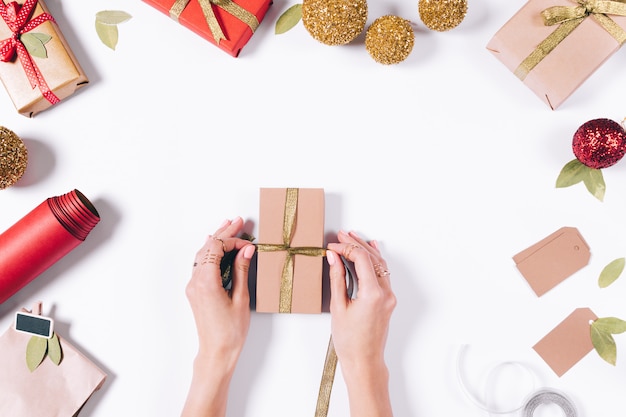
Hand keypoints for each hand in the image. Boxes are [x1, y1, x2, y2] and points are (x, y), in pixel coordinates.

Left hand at [181, 217, 254, 416]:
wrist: (216, 352)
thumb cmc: (230, 331)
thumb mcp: (241, 298)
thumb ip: (242, 270)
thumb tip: (246, 249)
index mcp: (206, 281)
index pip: (216, 248)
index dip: (232, 239)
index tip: (247, 239)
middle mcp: (195, 281)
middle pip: (207, 248)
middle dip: (223, 233)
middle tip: (238, 220)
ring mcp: (193, 286)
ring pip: (202, 255)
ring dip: (215, 241)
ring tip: (228, 227)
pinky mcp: (195, 291)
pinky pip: (200, 265)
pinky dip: (209, 253)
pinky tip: (214, 246)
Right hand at [326, 230, 395, 416]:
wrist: (364, 361)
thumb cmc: (350, 341)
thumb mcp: (338, 307)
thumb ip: (337, 278)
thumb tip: (333, 257)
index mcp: (373, 294)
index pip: (361, 259)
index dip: (346, 248)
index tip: (332, 245)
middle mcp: (385, 293)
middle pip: (372, 258)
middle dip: (355, 244)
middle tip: (341, 235)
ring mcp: (389, 296)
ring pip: (379, 264)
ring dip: (365, 250)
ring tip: (352, 237)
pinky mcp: (388, 300)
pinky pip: (383, 274)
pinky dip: (374, 261)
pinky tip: (370, 249)